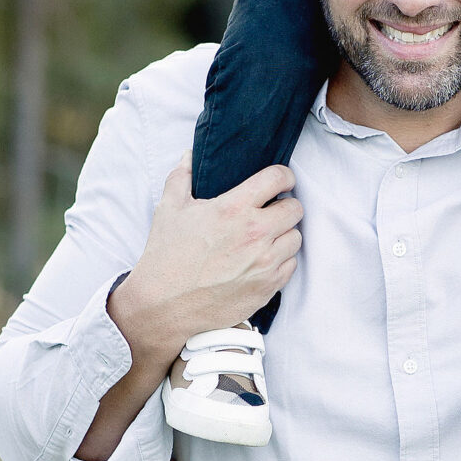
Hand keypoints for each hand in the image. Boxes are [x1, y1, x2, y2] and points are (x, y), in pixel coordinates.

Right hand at [111, 159, 301, 359]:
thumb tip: (189, 156)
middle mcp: (255, 233)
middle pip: (295, 209)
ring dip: (284, 234)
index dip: (284, 176)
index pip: (278, 178)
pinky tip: (263, 260)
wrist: (164, 305)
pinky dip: (282, 260)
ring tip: (267, 237)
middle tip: (272, 211)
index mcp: (234, 208)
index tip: (281, 182)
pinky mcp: (268, 286)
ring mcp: (265, 262)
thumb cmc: (166, 256)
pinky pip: (291, 265)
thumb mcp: (169, 209)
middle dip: (285, 206)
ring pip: (296, 238)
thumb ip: (182, 176)